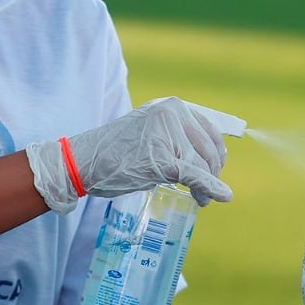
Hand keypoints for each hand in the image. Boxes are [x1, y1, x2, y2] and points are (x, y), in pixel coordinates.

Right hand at [27, 97, 241, 213]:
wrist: (85, 160)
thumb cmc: (117, 151)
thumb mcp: (151, 133)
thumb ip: (177, 137)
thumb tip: (212, 157)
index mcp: (171, 106)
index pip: (209, 130)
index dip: (216, 154)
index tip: (215, 170)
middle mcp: (171, 113)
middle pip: (209, 148)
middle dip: (213, 173)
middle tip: (206, 192)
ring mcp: (166, 134)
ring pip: (202, 165)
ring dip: (207, 186)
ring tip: (200, 199)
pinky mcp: (161, 158)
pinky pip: (194, 175)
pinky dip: (209, 187)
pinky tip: (219, 197)